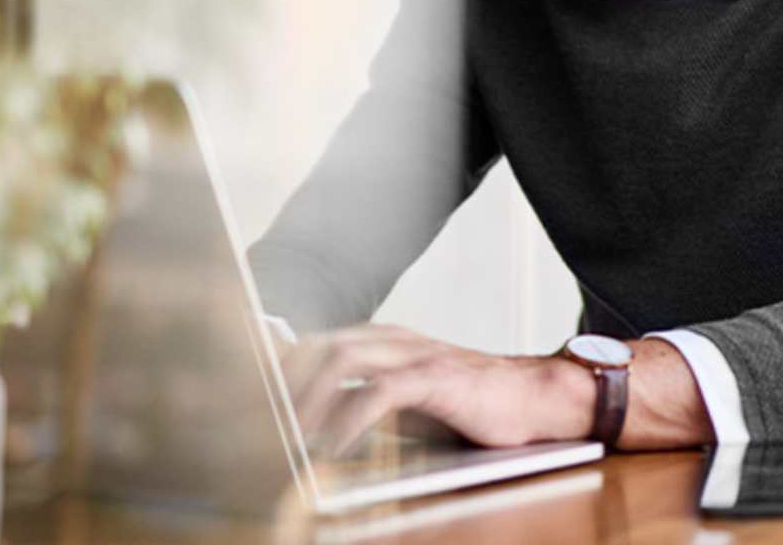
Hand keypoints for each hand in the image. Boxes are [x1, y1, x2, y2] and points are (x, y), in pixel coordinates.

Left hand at [281, 323, 594, 456]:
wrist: (537, 399)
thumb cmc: (471, 408)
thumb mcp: (407, 406)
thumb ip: (364, 405)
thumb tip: (311, 427)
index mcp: (382, 341)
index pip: (315, 343)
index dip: (276, 364)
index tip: (245, 395)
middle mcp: (394, 339)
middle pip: (318, 345)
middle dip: (283, 383)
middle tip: (260, 424)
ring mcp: (415, 354)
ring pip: (342, 359)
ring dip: (308, 399)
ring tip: (290, 436)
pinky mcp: (437, 378)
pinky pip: (380, 390)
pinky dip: (349, 417)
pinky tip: (335, 443)